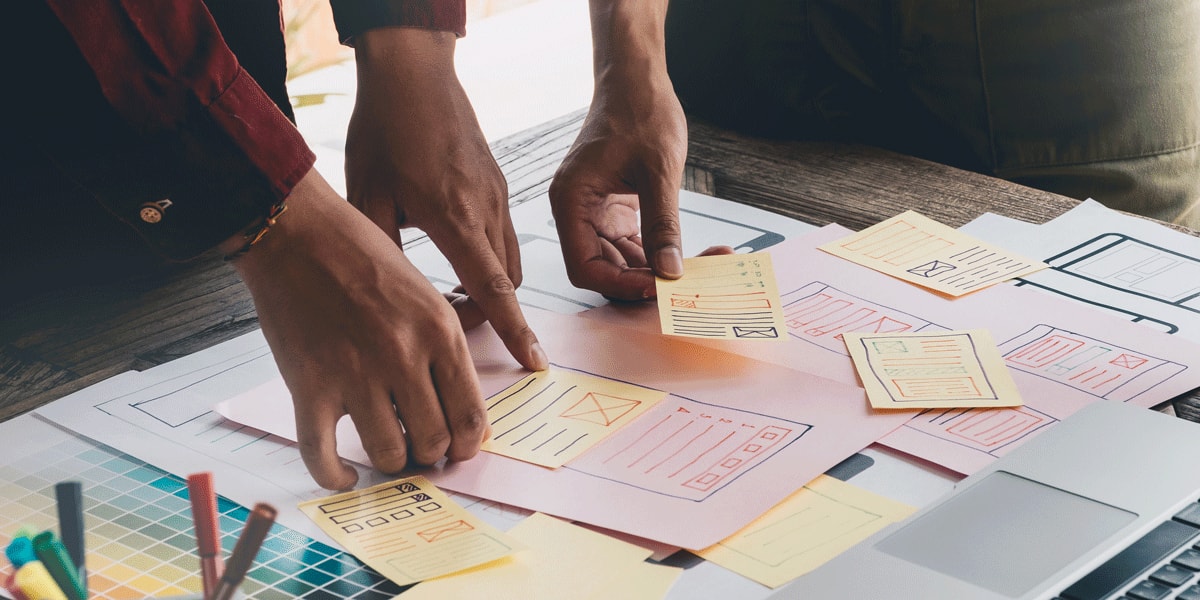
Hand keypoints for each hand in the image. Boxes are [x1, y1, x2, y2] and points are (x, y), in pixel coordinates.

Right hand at [229, 168, 488, 489]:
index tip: (460, 449)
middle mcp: (403, 357)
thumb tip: (456, 403)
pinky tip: (344, 476)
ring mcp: (354, 374)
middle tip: (422, 450)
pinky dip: (334, 476)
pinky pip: (322, 455)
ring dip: (390, 461)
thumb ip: (442, 345)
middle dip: (431, 454)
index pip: (470, 416)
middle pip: (432, 441)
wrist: (295, 233)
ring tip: (388, 451)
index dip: (468, 444)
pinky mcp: (308, 385)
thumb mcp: (425, 291)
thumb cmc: (360, 254)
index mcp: (440, 332)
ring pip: (387, 453)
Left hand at [345, 28, 545, 370]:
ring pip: (509, 259)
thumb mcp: (367, 195)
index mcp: (455, 217)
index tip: (535, 361)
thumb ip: (380, 251)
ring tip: (450, 295)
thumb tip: (387, 299)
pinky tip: (455, 255)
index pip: (493, 289)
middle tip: (450, 326)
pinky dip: (489, 259)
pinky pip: (504, 233)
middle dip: (489, 314)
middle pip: (507, 283)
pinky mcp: (495, 181)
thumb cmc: (384, 128)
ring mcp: (496, 193)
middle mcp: (486, 209)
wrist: (413, 70)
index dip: (514, 330)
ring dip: (490, 287)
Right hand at [548, 68, 688, 299]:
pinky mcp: (616, 211)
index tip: (659, 286)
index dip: (620, 284)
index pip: (584, 267)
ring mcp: (595, 213)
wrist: (637, 80)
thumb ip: (663, 224)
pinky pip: (635, 245)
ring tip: (704, 267)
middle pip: (603, 270)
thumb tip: (670, 270)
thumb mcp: (658, 170)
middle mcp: (577, 212)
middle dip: (645, 281)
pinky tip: (694, 255)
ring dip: (658, 269)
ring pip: (623, 262)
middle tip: (688, 285)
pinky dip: (661, 253)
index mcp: (570, 201)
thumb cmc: (640, 111)